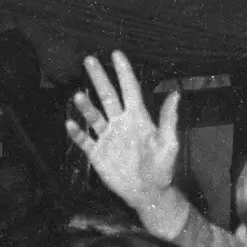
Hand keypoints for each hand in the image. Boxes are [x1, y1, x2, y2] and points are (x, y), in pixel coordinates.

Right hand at [66, 50, 180, 211]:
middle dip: (99, 77)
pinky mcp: (97, 153)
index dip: (123, 72)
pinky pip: (85, 140)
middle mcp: (120, 123)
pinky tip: (70, 124)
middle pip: (107, 96)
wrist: (148, 193)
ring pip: (94, 116)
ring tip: (79, 95)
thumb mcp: (169, 144)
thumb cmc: (162, 168)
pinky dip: (77, 133)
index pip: (129, 90)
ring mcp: (107, 137)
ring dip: (86, 105)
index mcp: (138, 118)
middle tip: (89, 59)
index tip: (116, 53)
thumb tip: (175, 93)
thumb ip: (169, 120)